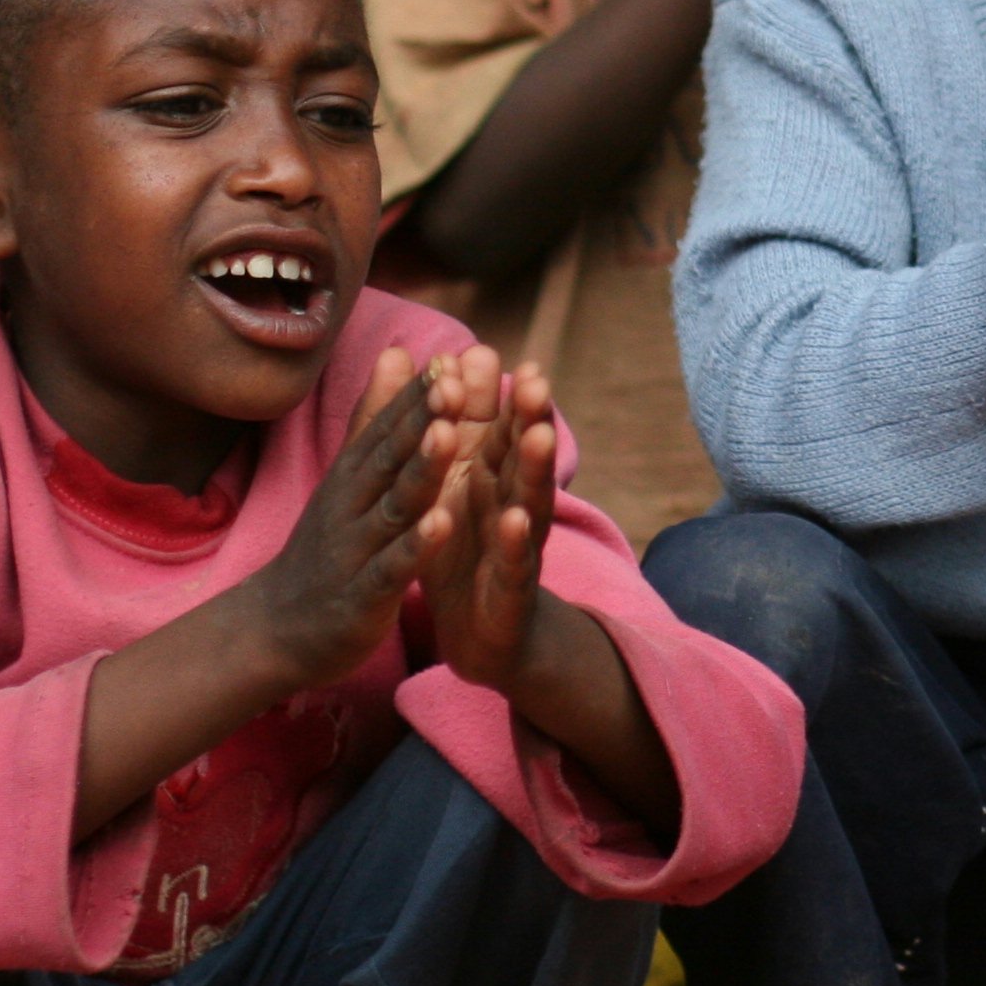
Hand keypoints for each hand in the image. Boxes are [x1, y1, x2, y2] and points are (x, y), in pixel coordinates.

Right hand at [237, 350, 458, 689]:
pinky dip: (415, 545)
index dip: (418, 395)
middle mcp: (351, 506)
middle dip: (423, 418)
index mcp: (353, 477)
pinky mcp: (362, 595)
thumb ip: (375, 417)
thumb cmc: (327, 546)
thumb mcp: (347, 478)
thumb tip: (397, 350)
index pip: (388, 428)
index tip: (450, 357)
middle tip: (453, 380)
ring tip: (447, 434)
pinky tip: (442, 523)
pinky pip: (393, 567)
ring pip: (393, 505)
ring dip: (421, 470)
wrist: (276, 631)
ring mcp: (355, 550)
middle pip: (390, 457)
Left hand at [410, 347, 560, 693]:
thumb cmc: (463, 549)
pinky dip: (517, 542)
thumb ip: (452, 428)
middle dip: (528, 416)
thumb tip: (447, 361)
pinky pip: (515, 564)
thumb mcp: (450, 486)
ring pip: (530, 500)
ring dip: (536, 468)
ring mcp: (518, 546)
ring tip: (538, 434)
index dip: (493, 395)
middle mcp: (512, 502)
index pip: (497, 429)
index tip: (484, 351)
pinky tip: (515, 521)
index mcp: (490, 478)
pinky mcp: (511, 590)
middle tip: (532, 376)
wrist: (480, 634)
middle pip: (523, 455)